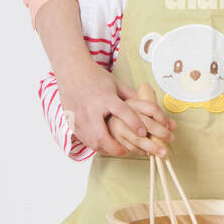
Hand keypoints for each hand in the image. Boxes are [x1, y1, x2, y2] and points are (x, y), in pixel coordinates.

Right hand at [57, 64, 175, 157]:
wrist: (72, 72)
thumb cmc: (95, 77)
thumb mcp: (117, 84)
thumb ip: (132, 97)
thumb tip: (150, 109)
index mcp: (104, 97)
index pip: (121, 112)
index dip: (133, 123)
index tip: (143, 133)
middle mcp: (90, 109)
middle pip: (102, 135)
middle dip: (116, 147)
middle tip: (128, 151)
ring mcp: (79, 117)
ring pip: (92, 142)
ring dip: (106, 149)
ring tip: (118, 150)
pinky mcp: (73, 122)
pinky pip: (85, 140)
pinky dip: (96, 145)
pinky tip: (105, 146)